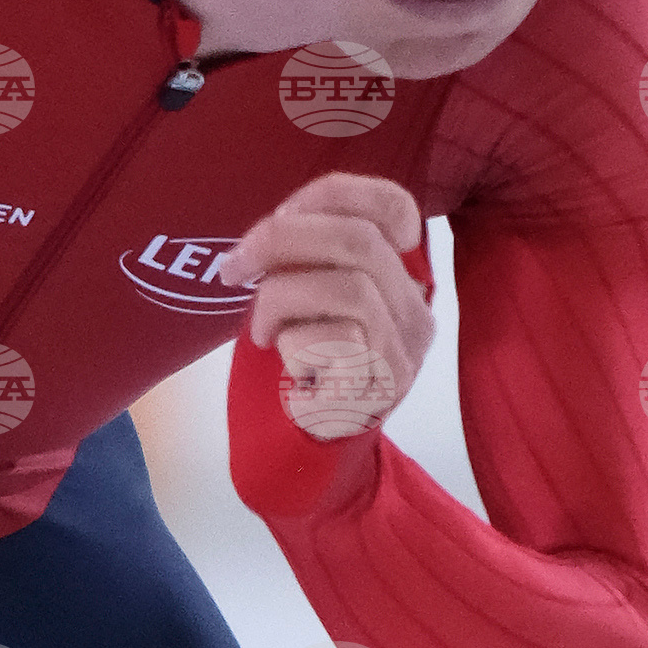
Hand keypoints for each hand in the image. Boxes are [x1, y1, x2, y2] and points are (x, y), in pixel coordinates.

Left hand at [224, 169, 433, 442]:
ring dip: (281, 299)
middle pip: (361, 240)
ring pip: (349, 287)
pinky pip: (336, 341)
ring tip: (261, 329)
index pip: (393, 206)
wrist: (305, 451)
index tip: (280, 214)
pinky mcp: (378, 388)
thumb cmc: (301, 367)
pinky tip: (283, 359)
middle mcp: (412, 308)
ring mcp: (401, 350)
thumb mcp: (305, 297)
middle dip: (282, 240)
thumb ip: (304, 259)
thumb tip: (270, 231)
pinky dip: (293, 342)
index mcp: (396, 275)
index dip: (332, 196)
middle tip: (235, 266)